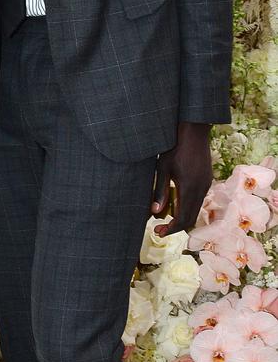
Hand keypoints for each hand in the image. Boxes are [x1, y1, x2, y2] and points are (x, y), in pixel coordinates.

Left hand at [151, 122, 212, 236]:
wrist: (193, 130)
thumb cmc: (173, 146)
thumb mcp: (162, 168)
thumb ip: (160, 191)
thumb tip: (154, 212)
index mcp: (189, 188)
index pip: (182, 219)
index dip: (170, 229)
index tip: (157, 232)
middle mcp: (201, 189)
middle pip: (191, 219)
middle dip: (175, 227)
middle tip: (159, 229)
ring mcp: (206, 184)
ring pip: (195, 210)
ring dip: (182, 217)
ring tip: (165, 218)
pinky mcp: (206, 179)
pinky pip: (198, 200)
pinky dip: (187, 207)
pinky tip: (175, 203)